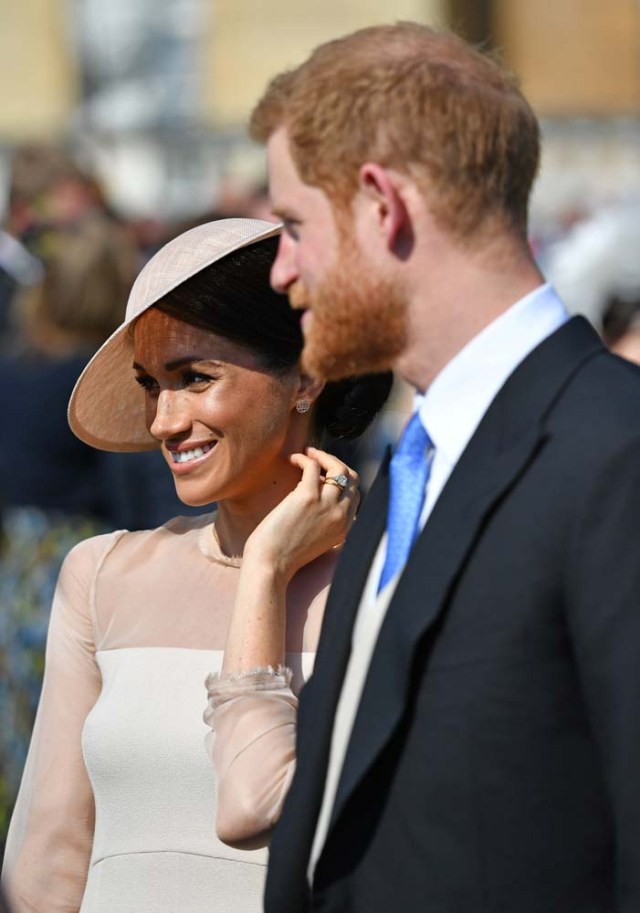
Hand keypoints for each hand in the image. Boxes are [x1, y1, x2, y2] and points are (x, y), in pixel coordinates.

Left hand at [244, 447, 359, 582]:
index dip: (342, 480)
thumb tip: (320, 493)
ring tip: (307, 453)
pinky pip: (312, 465)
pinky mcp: (307, 496)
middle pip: (352, 478)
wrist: (270, 565)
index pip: (355, 494)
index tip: (325, 474)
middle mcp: (341, 515)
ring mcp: (327, 505)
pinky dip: (303, 457)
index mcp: (345, 528)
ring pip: (338, 467)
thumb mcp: (318, 541)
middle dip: (336, 463)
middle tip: (318, 459)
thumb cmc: (284, 555)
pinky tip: (292, 459)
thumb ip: (326, 522)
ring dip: (322, 455)